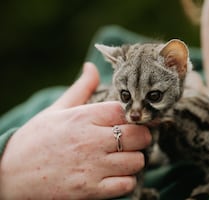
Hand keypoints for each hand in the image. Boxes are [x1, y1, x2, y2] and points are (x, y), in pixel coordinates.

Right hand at [0, 63, 151, 198]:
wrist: (10, 175)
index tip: (126, 121)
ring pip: (137, 161)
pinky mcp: (91, 190)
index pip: (124, 111)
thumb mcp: (56, 110)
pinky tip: (116, 175)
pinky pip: (126, 184)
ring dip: (134, 160)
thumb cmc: (35, 139)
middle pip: (139, 135)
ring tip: (123, 157)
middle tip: (132, 139)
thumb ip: (80, 89)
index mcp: (83, 118)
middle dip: (140, 137)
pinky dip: (126, 180)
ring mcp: (92, 167)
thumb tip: (91, 66)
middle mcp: (91, 141)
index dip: (129, 115)